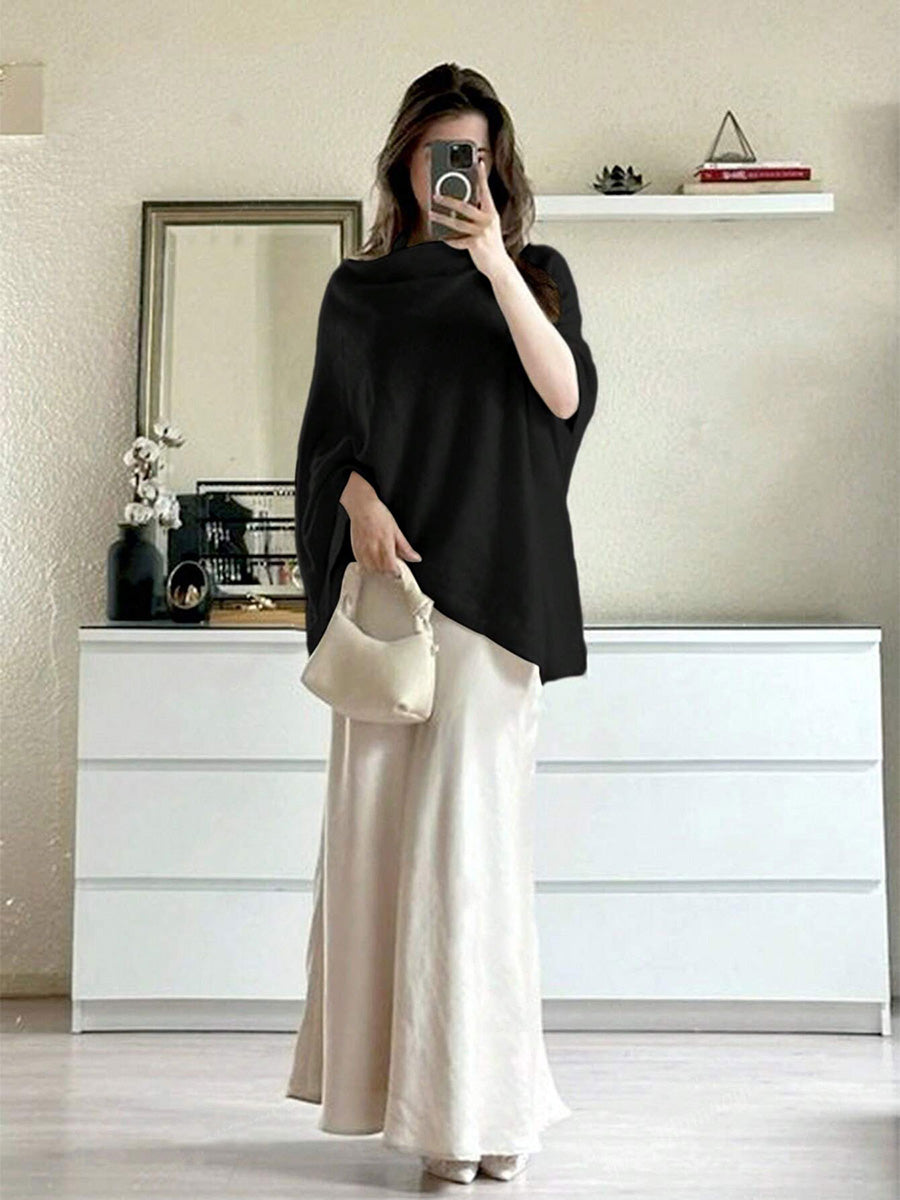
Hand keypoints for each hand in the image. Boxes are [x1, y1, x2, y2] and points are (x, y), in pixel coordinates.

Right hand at [341, 474, 420, 573]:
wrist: (362, 508)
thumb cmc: (379, 516)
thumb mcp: (396, 531)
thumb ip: (406, 548)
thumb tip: (416, 558)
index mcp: (385, 545)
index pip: (390, 568)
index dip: (396, 573)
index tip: (399, 572)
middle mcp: (373, 550)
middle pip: (381, 571)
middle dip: (388, 574)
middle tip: (393, 570)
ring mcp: (363, 551)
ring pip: (371, 570)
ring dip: (378, 572)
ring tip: (384, 567)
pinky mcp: (356, 551)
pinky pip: (362, 566)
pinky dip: (369, 568)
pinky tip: (374, 564)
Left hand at [429, 158, 507, 278]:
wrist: (499, 265)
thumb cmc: (492, 245)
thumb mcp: (489, 226)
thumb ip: (479, 215)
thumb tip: (461, 207)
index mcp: (492, 213)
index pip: (486, 191)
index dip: (482, 176)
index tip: (478, 163)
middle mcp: (487, 221)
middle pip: (465, 206)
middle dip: (449, 200)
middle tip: (436, 195)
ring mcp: (481, 233)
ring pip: (457, 223)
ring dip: (442, 218)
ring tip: (432, 214)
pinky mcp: (475, 245)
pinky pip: (458, 240)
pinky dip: (449, 239)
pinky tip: (441, 236)